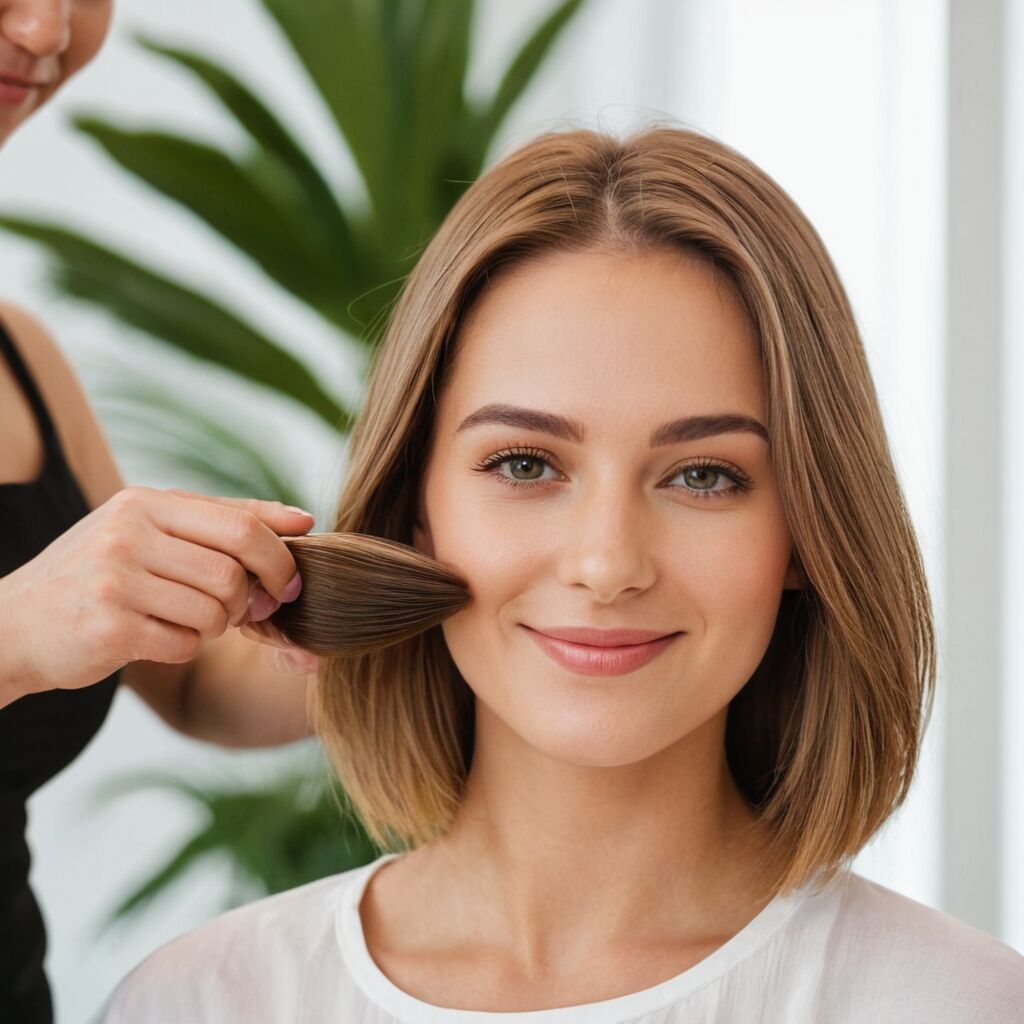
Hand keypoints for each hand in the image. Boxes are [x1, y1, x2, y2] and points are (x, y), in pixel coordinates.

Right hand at [0, 485, 314, 699]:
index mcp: (147, 502)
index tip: (291, 583)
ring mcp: (115, 579)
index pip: (242, 526)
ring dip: (215, 627)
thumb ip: (224, 521)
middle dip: (250, 599)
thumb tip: (304, 519)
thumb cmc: (101, 575)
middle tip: (242, 611)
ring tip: (187, 620)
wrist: (14, 624)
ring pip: (214, 612)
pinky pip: (185, 644)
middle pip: (233, 573)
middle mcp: (129, 532)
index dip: (280, 558)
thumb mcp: (152, 530)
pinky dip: (184, 648)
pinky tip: (157, 638)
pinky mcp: (107, 626)